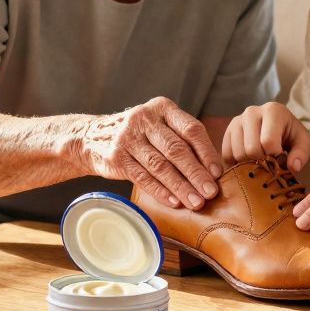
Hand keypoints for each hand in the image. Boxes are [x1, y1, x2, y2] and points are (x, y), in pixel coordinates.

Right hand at [78, 96, 222, 209]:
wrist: (92, 137)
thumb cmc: (139, 134)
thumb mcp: (159, 125)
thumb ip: (182, 139)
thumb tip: (213, 170)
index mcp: (162, 108)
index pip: (191, 129)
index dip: (206, 152)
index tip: (217, 173)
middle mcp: (145, 119)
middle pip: (176, 149)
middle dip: (196, 174)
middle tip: (210, 193)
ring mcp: (128, 138)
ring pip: (160, 166)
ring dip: (181, 187)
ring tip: (196, 202)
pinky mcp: (116, 157)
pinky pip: (143, 177)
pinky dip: (160, 191)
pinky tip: (174, 202)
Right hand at [221, 102, 309, 172]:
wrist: (277, 128)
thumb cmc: (290, 135)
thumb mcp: (303, 142)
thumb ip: (302, 154)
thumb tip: (292, 167)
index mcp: (273, 110)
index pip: (268, 141)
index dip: (275, 156)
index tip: (281, 157)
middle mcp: (251, 111)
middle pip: (251, 149)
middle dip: (262, 161)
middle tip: (269, 160)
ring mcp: (237, 121)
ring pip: (238, 154)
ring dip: (249, 163)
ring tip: (260, 159)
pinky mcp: (227, 131)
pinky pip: (227, 155)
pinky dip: (237, 163)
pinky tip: (248, 160)